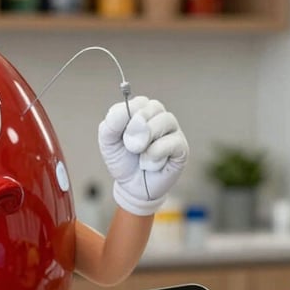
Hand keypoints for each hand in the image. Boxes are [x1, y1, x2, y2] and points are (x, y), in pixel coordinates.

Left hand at [98, 96, 188, 215]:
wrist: (132, 187)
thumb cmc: (123, 161)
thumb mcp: (108, 141)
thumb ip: (111, 122)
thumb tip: (126, 109)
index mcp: (143, 112)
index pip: (140, 102)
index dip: (129, 116)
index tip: (122, 135)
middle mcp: (160, 118)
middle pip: (155, 107)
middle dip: (137, 127)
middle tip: (130, 146)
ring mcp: (173, 132)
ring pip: (165, 120)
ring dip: (147, 140)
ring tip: (140, 155)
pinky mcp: (182, 148)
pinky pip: (172, 142)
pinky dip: (156, 152)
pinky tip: (151, 162)